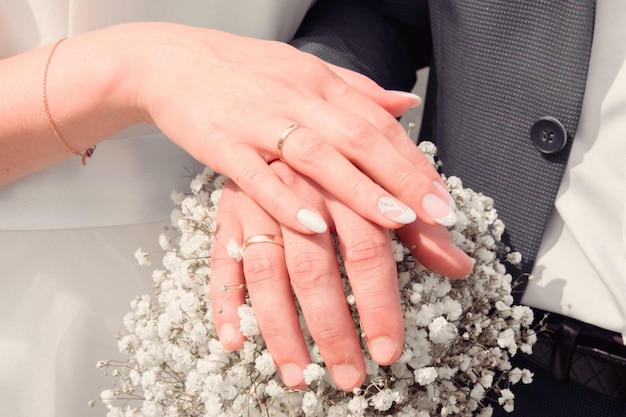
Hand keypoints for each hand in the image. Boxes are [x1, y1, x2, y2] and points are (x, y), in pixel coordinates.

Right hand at [105, 23, 453, 232]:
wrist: (171, 60)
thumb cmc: (242, 72)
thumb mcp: (303, 71)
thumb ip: (356, 89)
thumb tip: (406, 103)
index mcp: (319, 82)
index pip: (377, 122)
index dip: (413, 159)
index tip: (442, 196)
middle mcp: (296, 98)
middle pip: (359, 137)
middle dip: (403, 177)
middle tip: (438, 215)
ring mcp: (257, 120)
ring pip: (316, 155)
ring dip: (359, 189)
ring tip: (397, 220)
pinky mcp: (221, 143)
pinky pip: (256, 174)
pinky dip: (286, 199)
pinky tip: (313, 224)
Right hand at [210, 162, 472, 390]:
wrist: (261, 92)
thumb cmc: (332, 139)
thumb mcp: (381, 175)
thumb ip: (417, 222)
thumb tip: (460, 265)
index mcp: (343, 176)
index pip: (370, 244)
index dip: (381, 302)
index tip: (390, 348)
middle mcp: (298, 187)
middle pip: (316, 266)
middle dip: (334, 327)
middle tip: (352, 373)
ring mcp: (257, 198)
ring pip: (266, 270)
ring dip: (282, 328)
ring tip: (297, 373)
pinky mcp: (226, 208)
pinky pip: (221, 256)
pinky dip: (225, 298)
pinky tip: (235, 338)